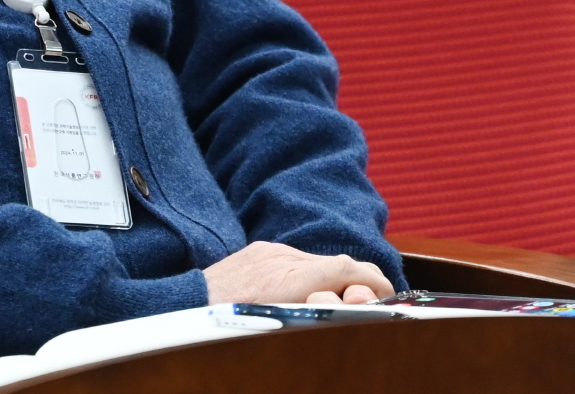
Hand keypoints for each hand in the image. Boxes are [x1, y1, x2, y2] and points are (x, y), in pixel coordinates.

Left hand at [204, 239, 394, 307]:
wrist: (187, 305)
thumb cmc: (231, 323)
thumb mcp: (284, 322)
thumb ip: (322, 309)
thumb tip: (355, 302)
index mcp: (291, 278)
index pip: (348, 268)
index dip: (374, 282)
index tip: (386, 296)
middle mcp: (282, 257)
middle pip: (338, 263)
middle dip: (357, 282)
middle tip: (367, 303)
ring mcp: (269, 250)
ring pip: (317, 262)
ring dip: (330, 280)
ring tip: (331, 303)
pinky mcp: (259, 250)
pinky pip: (294, 260)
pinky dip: (306, 275)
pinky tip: (301, 295)